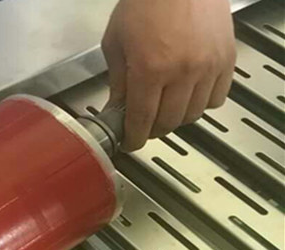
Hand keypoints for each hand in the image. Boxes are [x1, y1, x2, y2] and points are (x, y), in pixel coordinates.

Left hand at [102, 0, 235, 150]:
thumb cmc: (145, 2)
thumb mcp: (116, 42)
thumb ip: (118, 81)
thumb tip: (117, 109)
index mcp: (149, 69)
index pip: (142, 121)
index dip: (134, 138)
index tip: (131, 142)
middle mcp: (182, 71)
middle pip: (168, 122)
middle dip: (153, 129)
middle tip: (145, 124)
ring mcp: (207, 66)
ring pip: (193, 114)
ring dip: (177, 118)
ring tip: (166, 108)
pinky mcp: (226, 59)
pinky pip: (217, 98)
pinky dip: (202, 103)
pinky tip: (189, 95)